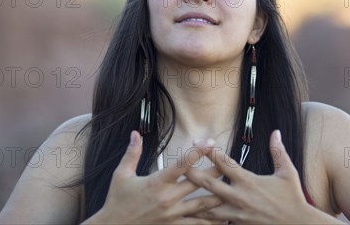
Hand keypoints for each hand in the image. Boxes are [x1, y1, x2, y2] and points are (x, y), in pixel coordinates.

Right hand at [87, 130, 223, 224]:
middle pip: (198, 182)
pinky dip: (210, 221)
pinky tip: (224, 219)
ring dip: (218, 196)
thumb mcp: (121, 175)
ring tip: (232, 190)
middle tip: (230, 163)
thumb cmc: (116, 201)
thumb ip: (132, 153)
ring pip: (202, 205)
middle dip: (215, 172)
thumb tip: (135, 133)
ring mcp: (172, 215)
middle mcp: (167, 198)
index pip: (182, 164)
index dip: (197, 152)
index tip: (209, 142)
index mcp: (157, 182)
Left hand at [184, 130, 312, 223]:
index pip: (225, 163)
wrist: (297, 224)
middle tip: (179, 166)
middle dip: (193, 174)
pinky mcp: (237, 224)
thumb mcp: (287, 172)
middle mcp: (240, 197)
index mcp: (249, 181)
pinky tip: (192, 216)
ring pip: (208, 206)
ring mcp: (236, 213)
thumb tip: (275, 132)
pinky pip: (216, 222)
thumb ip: (278, 151)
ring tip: (178, 193)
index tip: (200, 143)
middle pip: (209, 184)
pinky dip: (205, 218)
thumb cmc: (292, 197)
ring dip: (193, 198)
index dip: (211, 152)